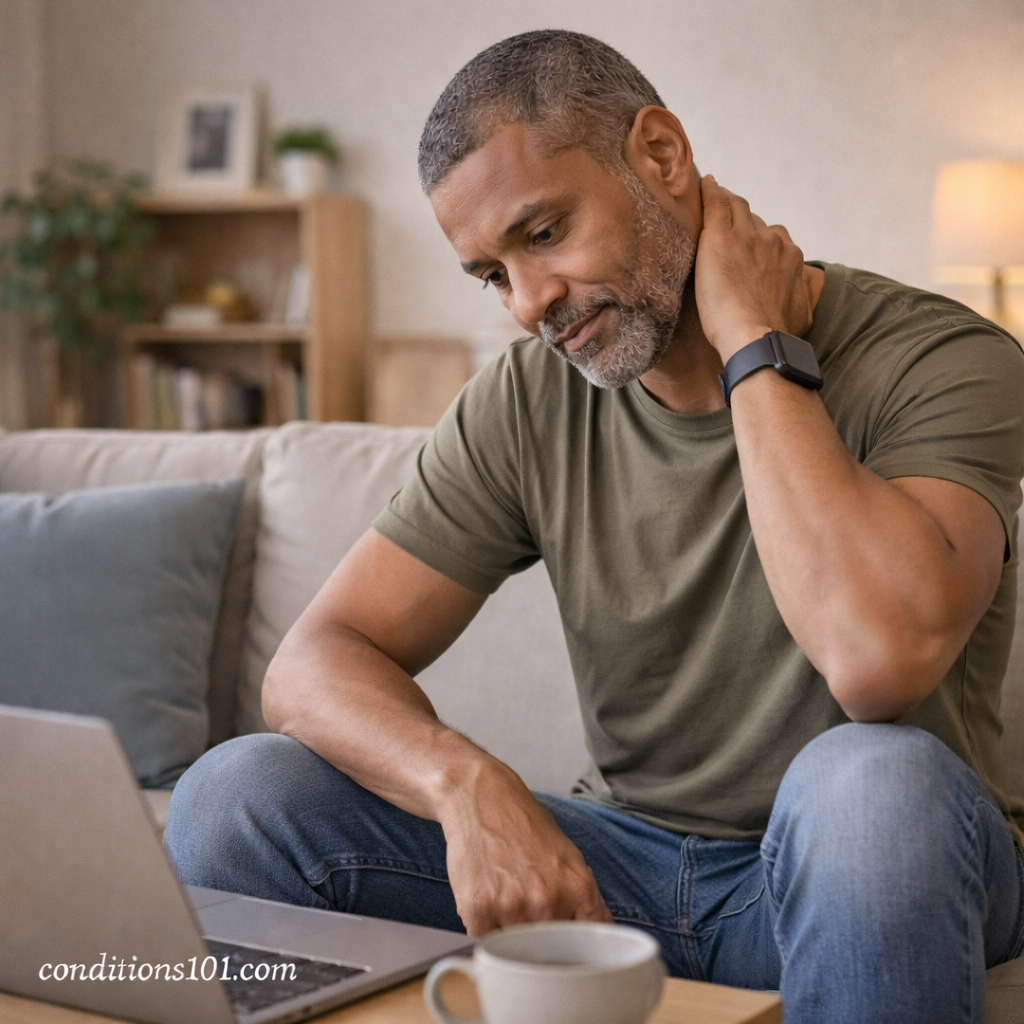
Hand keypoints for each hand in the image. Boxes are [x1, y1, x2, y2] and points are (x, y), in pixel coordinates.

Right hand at [437, 762, 612, 935]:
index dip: (582, 947)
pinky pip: (487, 940)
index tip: (573, 946)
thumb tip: (603, 934)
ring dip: (511, 930)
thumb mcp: (569, 856)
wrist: (482, 798)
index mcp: (577, 887)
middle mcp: (548, 900)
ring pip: (516, 947)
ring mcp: (512, 906)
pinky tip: (488, 897)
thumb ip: (588, 900)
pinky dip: (487, 926)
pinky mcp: (479, 910)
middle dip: (541, 936)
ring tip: (506, 895)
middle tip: (528, 905)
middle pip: (550, 948)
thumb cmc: (524, 825)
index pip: (591, 940)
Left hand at [695, 175, 814, 361]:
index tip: (747, 245)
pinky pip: (716, 203)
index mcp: (790, 256)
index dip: (758, 239)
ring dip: (725, 205)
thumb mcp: (801, 313)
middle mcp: (772, 240)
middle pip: (754, 220)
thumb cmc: (775, 333)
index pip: (772, 237)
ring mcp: (746, 236)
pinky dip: (710, 191)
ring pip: (735, 208)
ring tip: (712, 203)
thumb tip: (800, 297)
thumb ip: (800, 296)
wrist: (755, 337)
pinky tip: (704, 184)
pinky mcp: (720, 237)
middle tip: (725, 227)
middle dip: (741, 222)